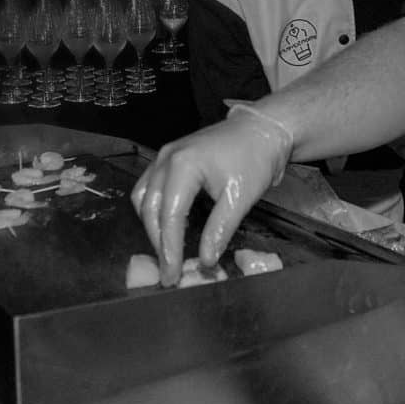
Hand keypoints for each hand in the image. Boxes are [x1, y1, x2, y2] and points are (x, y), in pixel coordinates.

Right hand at [130, 104, 293, 281]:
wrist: (261, 129)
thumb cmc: (254, 158)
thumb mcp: (240, 197)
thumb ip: (220, 229)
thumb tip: (205, 260)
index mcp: (183, 166)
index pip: (169, 215)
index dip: (169, 248)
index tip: (172, 274)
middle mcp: (166, 159)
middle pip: (150, 209)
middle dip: (158, 242)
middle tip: (168, 271)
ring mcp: (165, 156)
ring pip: (143, 197)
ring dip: (152, 226)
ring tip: (167, 251)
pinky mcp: (169, 158)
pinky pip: (149, 187)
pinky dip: (154, 209)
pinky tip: (168, 226)